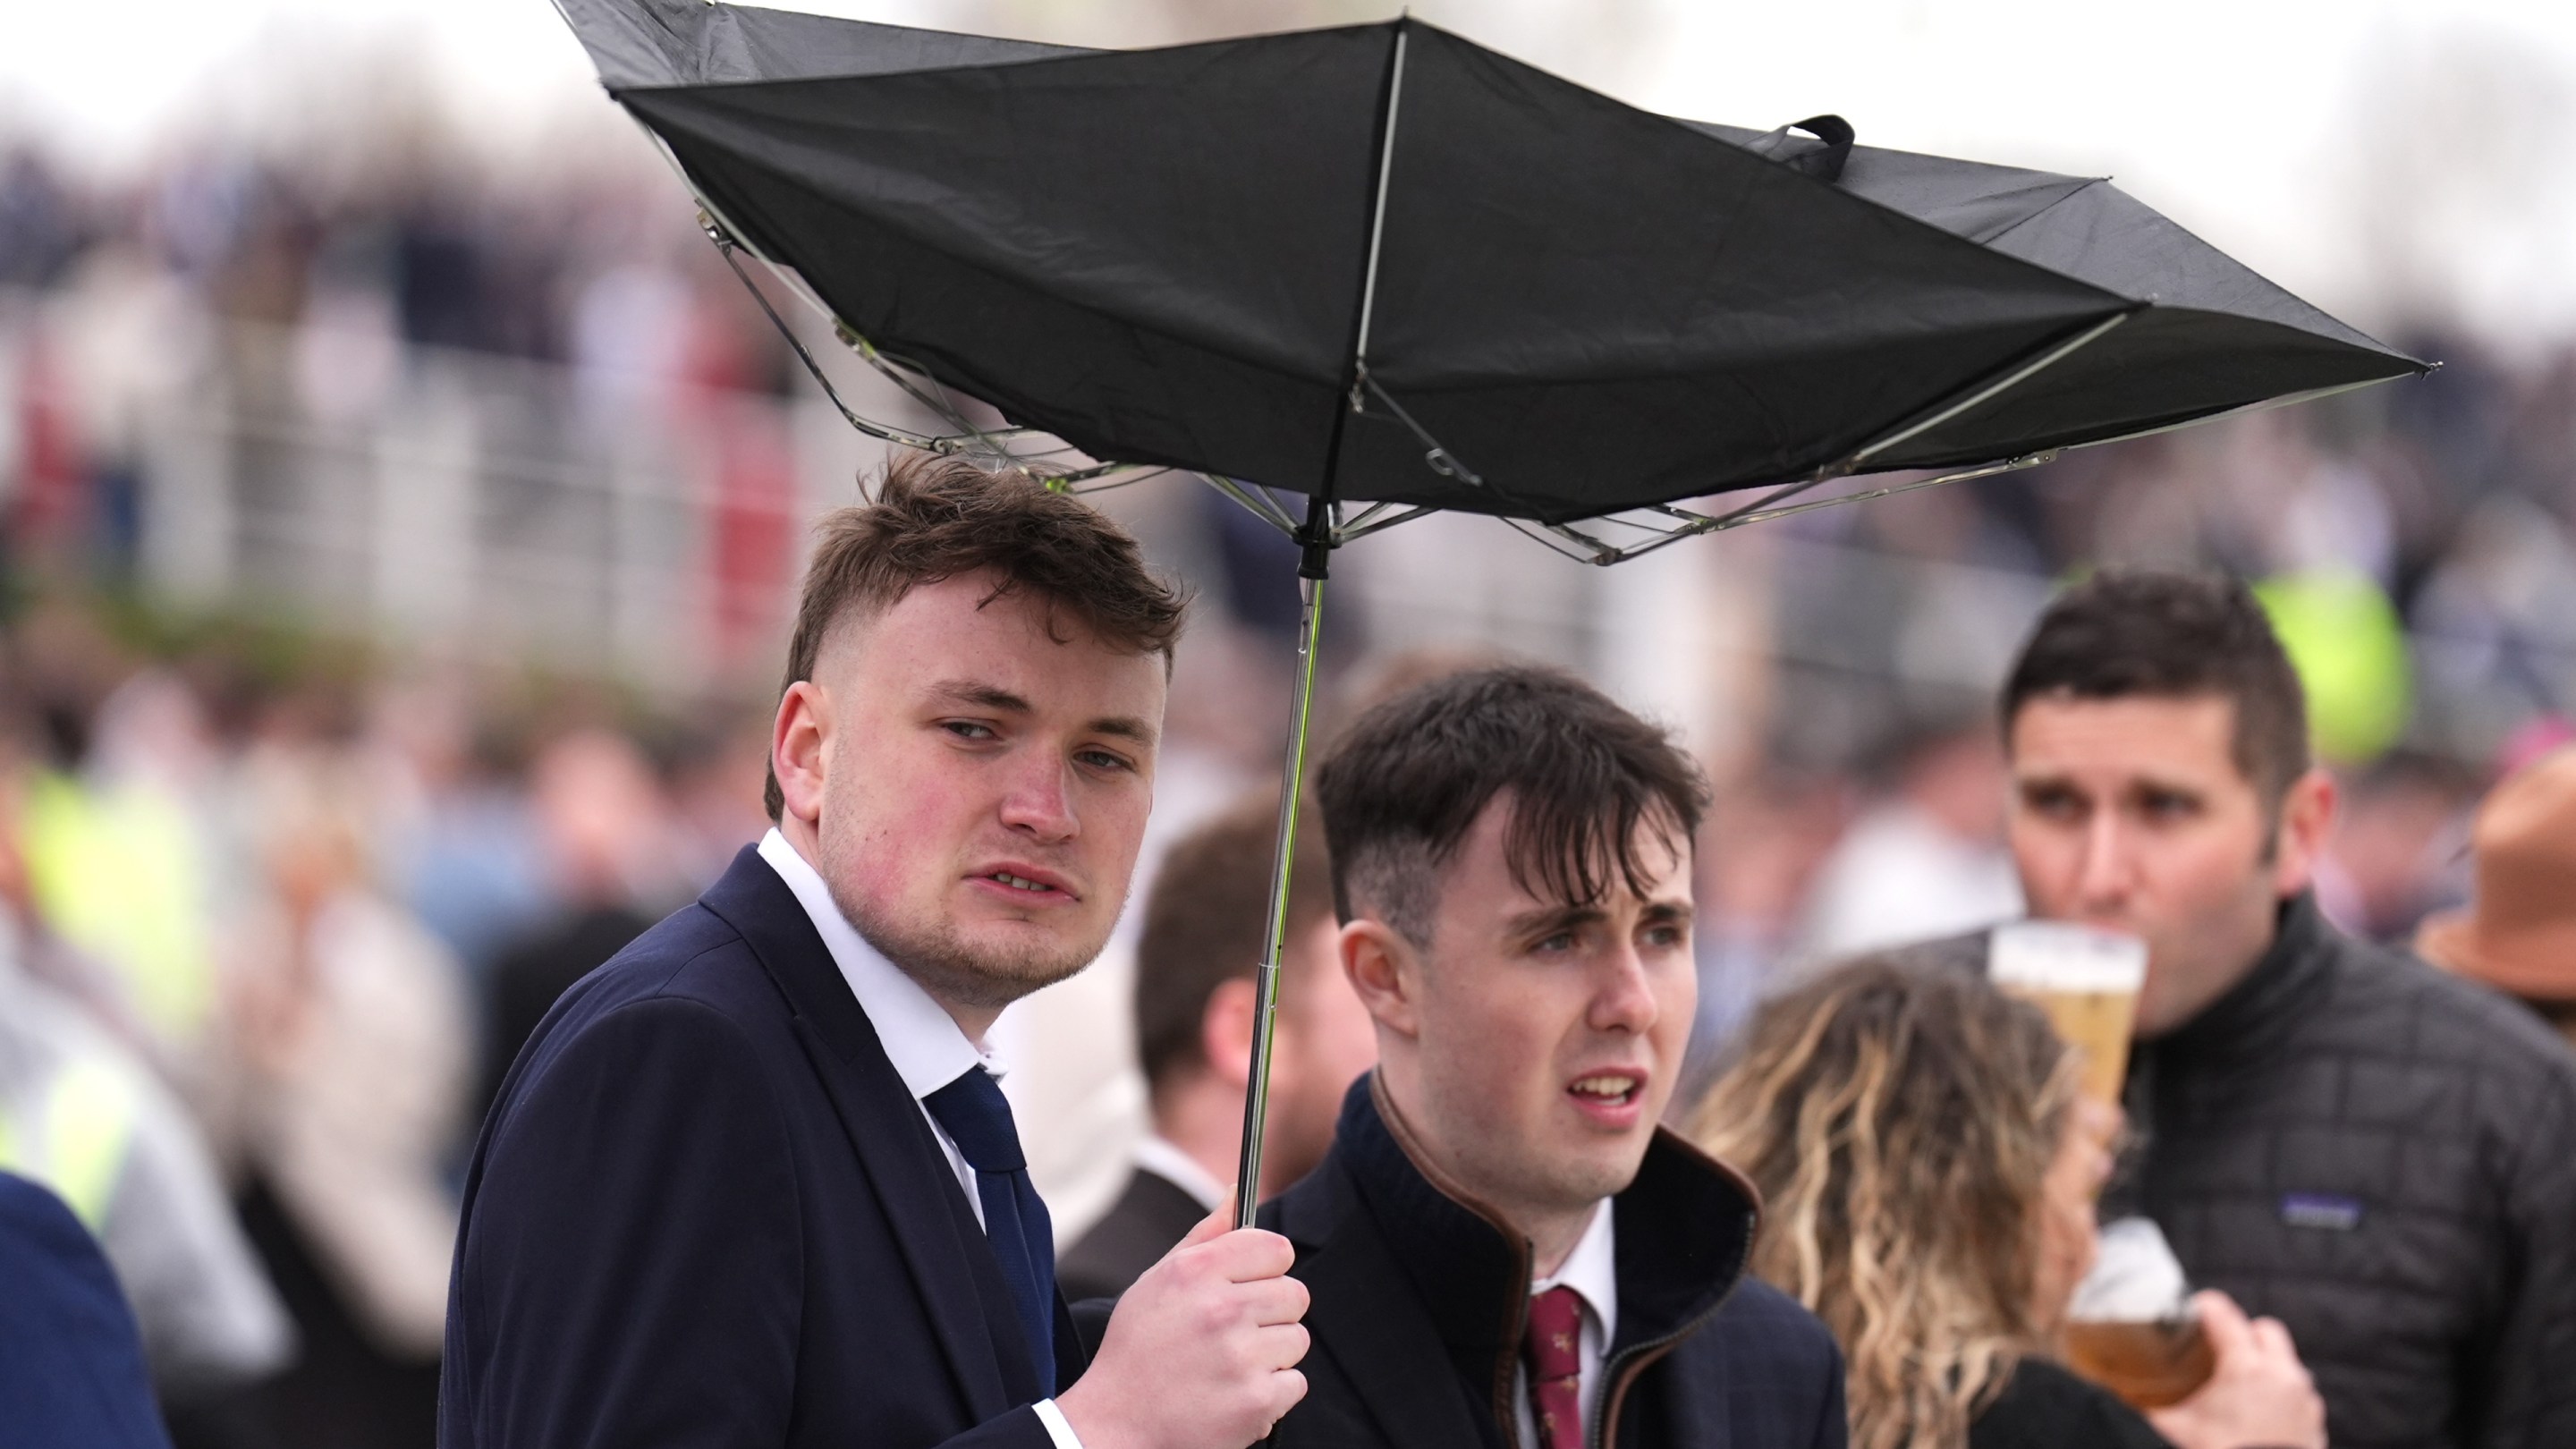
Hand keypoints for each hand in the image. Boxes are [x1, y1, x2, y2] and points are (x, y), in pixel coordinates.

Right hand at [1057, 1197, 1309, 1448]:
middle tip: (1236, 1333)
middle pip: (1295, 1294)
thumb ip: (1205, 1237)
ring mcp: (1241, 1358)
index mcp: (1196, 1271)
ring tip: (1229, 1366)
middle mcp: (1221, 1309)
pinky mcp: (1256, 1402)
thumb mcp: (1157, 1282)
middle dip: (1272, 1313)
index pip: (1276, 1248)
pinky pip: (1295, 1383)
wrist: (1114, 1427)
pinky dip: (1271, 1393)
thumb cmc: (1137, 1349)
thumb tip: (1239, 1192)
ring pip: (1297, 1340)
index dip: (1267, 1268)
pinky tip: (1233, 1394)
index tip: (1253, 1284)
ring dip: (1271, 1355)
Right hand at [2146, 1291, 2325, 1448]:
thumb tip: (2114, 1389)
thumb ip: (2145, 1405)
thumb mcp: (2175, 1429)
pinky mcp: (2314, 1422)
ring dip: (2264, 1364)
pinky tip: (2258, 1411)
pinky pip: (2298, 1393)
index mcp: (2246, 1368)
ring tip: (2237, 1383)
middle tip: (2215, 1350)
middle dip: (2242, 1333)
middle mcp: (2282, 1376)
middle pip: (2264, 1329)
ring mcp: (2304, 1399)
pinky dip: (2279, 1393)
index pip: (2224, 1313)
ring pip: (2285, 1361)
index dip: (2202, 1306)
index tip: (2189, 1312)